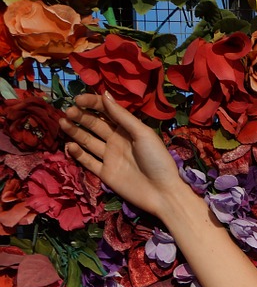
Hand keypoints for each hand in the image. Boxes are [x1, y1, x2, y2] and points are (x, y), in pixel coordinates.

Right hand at [59, 93, 191, 217]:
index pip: (106, 111)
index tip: (78, 99)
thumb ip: (122, 116)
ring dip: (75, 131)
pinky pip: (88, 161)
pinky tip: (70, 145)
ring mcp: (110, 157)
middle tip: (68, 111)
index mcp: (128, 129)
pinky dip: (78, 153)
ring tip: (63, 122)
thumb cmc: (157, 160)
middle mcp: (117, 140)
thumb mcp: (142, 134)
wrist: (163, 193)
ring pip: (87, 140)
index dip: (92, 103)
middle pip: (94, 124)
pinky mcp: (105, 173)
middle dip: (81, 116)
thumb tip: (104, 94)